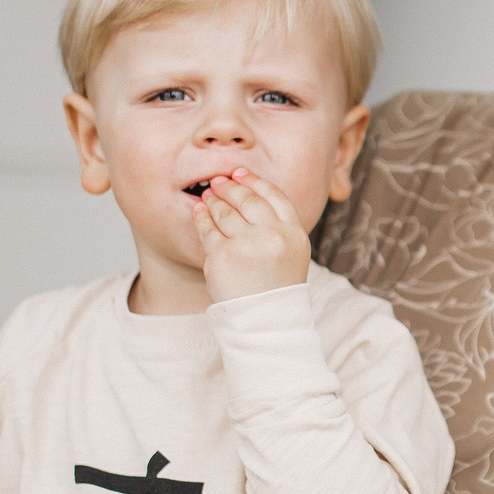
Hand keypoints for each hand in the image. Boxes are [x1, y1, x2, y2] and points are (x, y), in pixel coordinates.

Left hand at [195, 169, 312, 301]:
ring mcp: (248, 245)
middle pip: (247, 199)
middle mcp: (274, 235)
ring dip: (213, 200)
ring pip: (224, 212)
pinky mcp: (224, 256)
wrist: (266, 320)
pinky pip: (207, 229)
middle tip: (217, 181)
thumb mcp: (291, 252)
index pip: (273, 195)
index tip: (239, 172)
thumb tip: (246, 190)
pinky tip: (198, 212)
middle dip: (229, 186)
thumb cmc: (276, 286)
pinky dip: (201, 218)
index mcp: (294, 233)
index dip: (254, 180)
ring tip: (207, 196)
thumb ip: (277, 224)